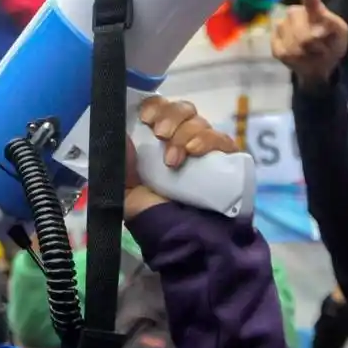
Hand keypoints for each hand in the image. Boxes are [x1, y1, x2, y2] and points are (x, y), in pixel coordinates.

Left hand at [123, 96, 237, 219]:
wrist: (188, 241)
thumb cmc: (156, 217)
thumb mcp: (128, 194)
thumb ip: (122, 165)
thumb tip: (120, 135)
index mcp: (157, 143)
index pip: (159, 110)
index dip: (154, 107)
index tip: (146, 117)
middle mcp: (182, 140)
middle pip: (181, 109)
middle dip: (169, 116)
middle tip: (160, 135)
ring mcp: (206, 149)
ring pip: (199, 121)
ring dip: (183, 135)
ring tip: (174, 160)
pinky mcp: (227, 159)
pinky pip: (221, 138)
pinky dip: (206, 140)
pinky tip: (194, 152)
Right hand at [271, 0, 347, 86]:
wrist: (317, 63)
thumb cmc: (331, 44)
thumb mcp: (340, 35)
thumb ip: (331, 30)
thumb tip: (309, 37)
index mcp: (315, 11)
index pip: (311, 0)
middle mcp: (295, 14)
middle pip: (305, 36)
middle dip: (315, 47)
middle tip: (321, 49)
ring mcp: (282, 27)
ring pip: (294, 45)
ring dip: (306, 54)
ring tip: (312, 54)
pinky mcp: (275, 44)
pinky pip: (283, 52)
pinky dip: (294, 60)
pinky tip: (300, 58)